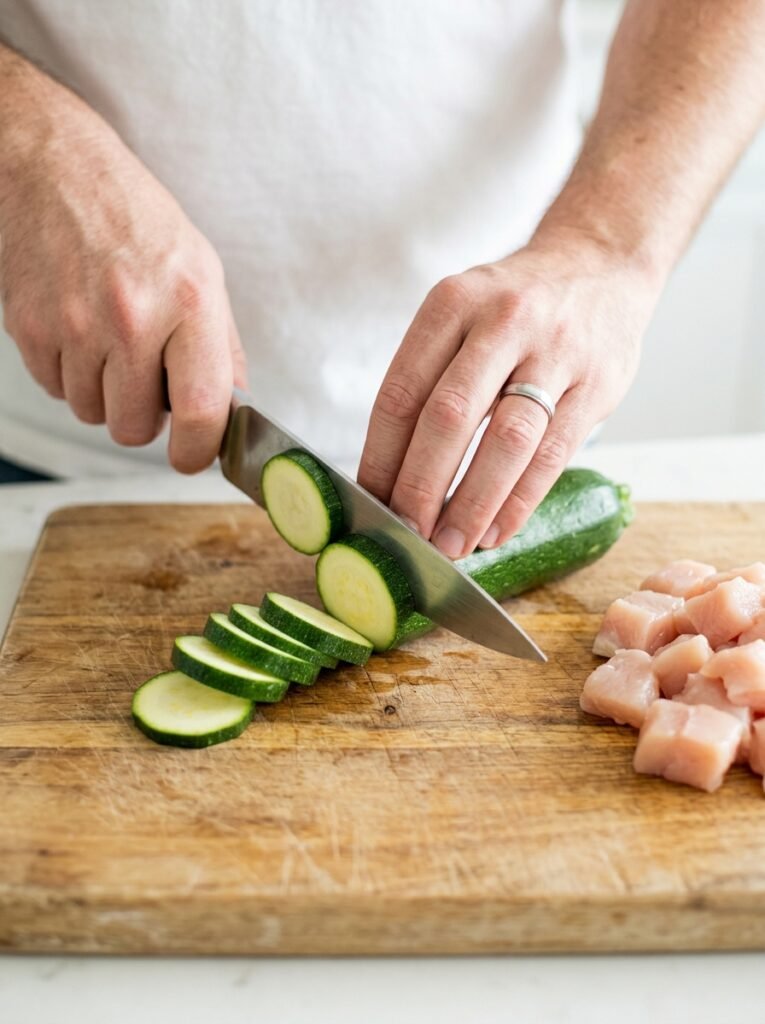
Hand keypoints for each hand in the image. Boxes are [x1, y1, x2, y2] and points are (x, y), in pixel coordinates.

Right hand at [0, 92, 245, 472]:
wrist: (55, 170)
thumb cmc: (134, 219)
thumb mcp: (202, 271)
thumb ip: (221, 347)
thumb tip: (230, 410)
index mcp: (188, 302)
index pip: (200, 409)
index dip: (197, 450)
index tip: (191, 457)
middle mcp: (132, 317)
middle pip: (134, 428)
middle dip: (142, 416)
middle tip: (146, 375)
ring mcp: (75, 325)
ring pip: (92, 414)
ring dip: (104, 393)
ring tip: (110, 342)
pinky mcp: (30, 328)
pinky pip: (56, 390)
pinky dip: (70, 374)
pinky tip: (80, 330)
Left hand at [358, 233, 657, 556]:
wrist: (602, 262)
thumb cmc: (515, 306)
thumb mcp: (462, 313)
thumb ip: (430, 377)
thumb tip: (390, 473)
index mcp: (453, 304)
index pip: (402, 393)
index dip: (381, 456)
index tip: (371, 501)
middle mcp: (503, 322)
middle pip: (449, 418)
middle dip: (421, 486)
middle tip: (407, 533)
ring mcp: (555, 352)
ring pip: (505, 442)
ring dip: (472, 503)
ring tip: (450, 545)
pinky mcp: (598, 384)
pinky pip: (553, 455)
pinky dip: (519, 501)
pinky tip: (496, 530)